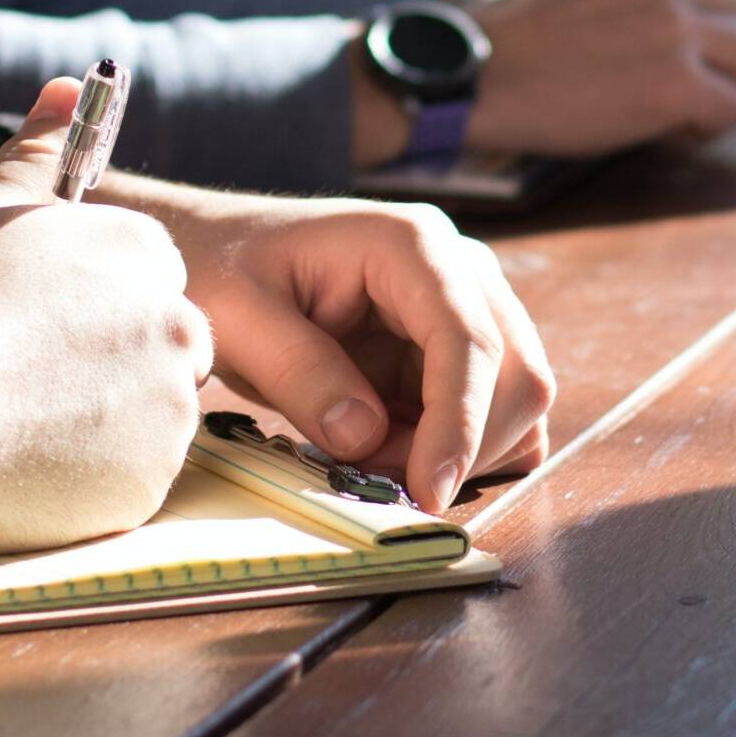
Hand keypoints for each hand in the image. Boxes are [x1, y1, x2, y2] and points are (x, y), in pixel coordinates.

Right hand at [0, 81, 212, 551]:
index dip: (97, 306)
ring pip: (154, 411)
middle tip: (34, 379)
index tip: (45, 327)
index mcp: (143, 252)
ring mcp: (171, 403)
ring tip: (24, 420)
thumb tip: (69, 87)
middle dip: (116, 362)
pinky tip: (32, 464)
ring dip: (107, 419)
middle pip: (167, 344)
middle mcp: (175, 320)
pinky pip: (135, 475)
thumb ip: (39, 151)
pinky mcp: (153, 476)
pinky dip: (96, 476)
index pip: (152, 278)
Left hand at [102, 184, 555, 515]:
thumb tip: (365, 437)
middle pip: (517, 372)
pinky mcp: (457, 346)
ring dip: (459, 452)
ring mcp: (467, 305)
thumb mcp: (237, 318)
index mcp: (412, 244)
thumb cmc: (223, 268)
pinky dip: (459, 449)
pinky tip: (394, 451)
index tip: (428, 492)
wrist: (218, 250)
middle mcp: (460, 268)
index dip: (459, 422)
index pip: (468, 339)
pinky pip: (493, 411)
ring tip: (370, 459)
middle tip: (376, 481)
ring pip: (516, 398)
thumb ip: (301, 373)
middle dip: (463, 445)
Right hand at [465, 0, 735, 155]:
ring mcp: (675, 26)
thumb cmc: (527, 29)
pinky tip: (667, 127)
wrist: (478, 77)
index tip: (701, 6)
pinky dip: (707, 125)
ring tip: (677, 101)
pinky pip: (734, 106)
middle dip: (729, 44)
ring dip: (726, 85)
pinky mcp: (676, 83)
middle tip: (686, 72)